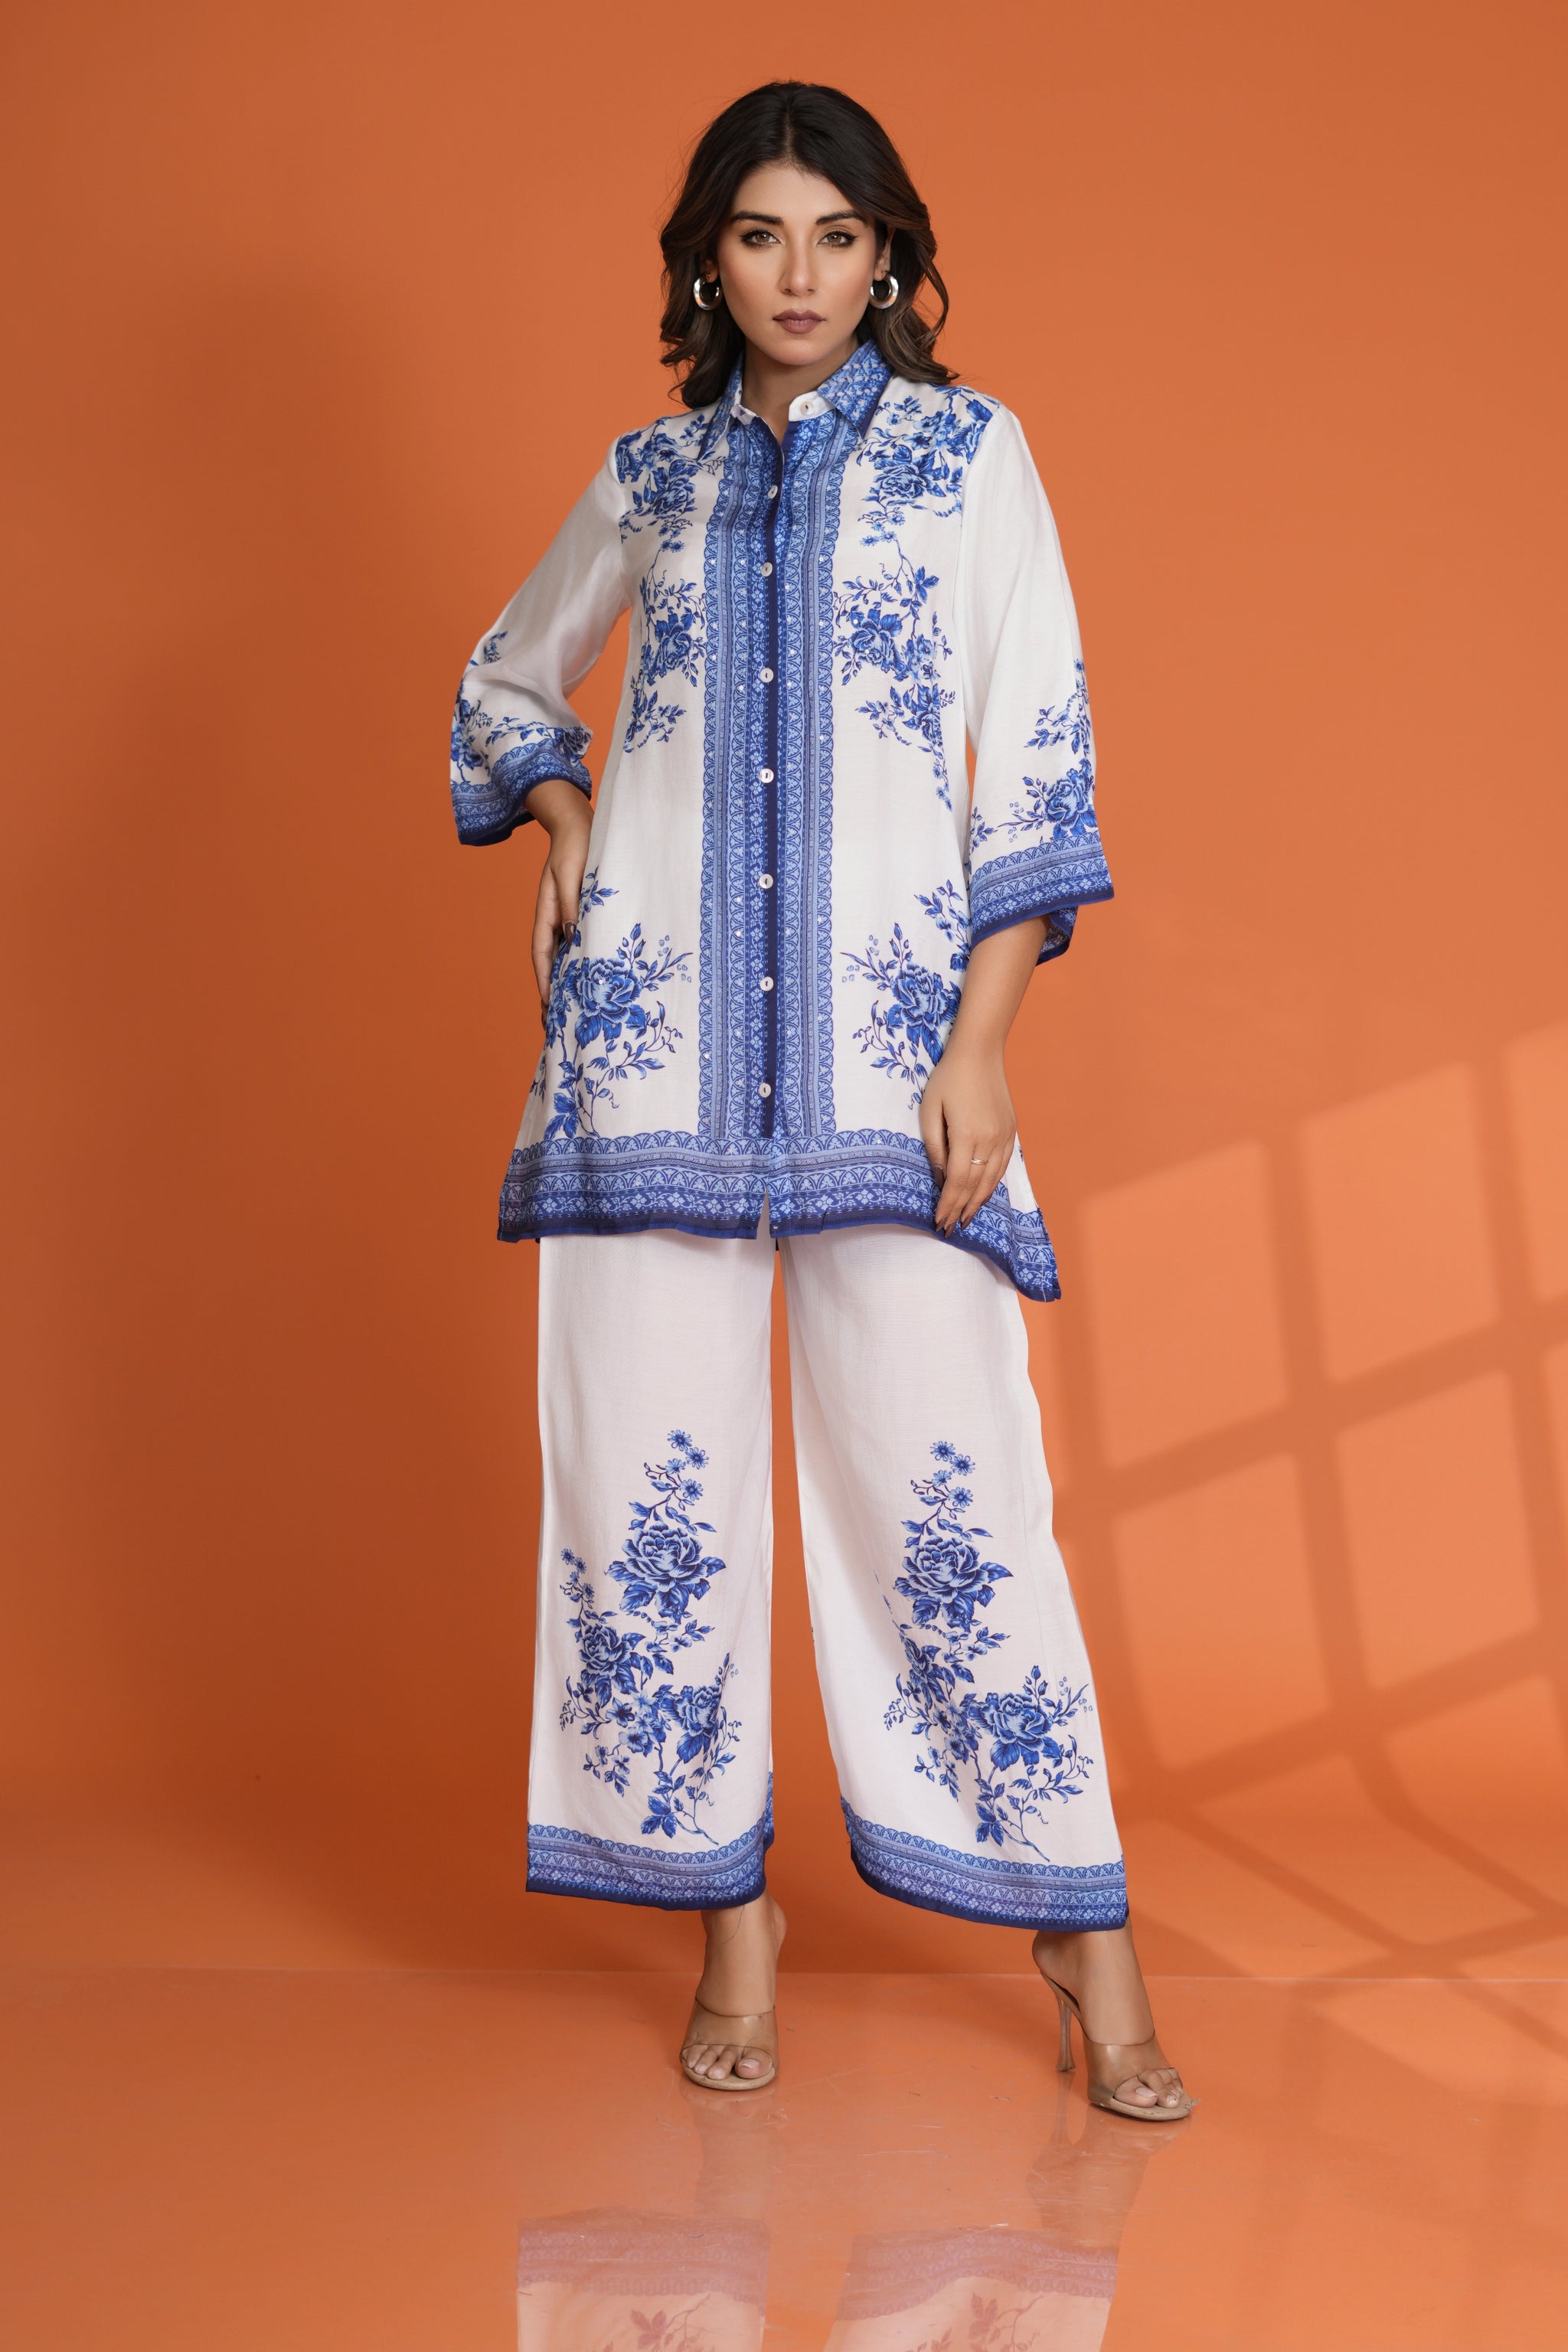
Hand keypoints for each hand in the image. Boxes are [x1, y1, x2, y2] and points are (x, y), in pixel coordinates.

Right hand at [525, 780, 592, 1007]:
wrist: (581, 824)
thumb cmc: (576, 847)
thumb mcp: (572, 875)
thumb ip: (573, 905)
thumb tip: (574, 936)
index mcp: (547, 913)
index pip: (542, 954)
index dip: (545, 981)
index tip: (548, 1006)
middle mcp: (556, 921)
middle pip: (553, 963)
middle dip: (554, 993)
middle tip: (559, 1025)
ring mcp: (569, 919)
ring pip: (568, 957)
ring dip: (570, 983)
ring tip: (576, 1013)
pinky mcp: (584, 914)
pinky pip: (582, 944)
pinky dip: (585, 964)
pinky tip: (594, 981)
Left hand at [919, 1037, 1016, 1232]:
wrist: (980, 1052)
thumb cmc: (948, 1078)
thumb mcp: (930, 1110)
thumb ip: (934, 1147)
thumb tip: (940, 1178)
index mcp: (967, 1135)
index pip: (957, 1181)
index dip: (948, 1204)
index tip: (939, 1221)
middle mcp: (990, 1140)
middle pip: (975, 1185)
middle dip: (961, 1210)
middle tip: (949, 1230)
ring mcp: (1004, 1136)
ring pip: (991, 1180)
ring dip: (978, 1202)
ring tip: (966, 1220)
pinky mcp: (1011, 1131)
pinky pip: (1002, 1166)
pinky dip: (992, 1185)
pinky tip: (982, 1195)